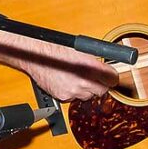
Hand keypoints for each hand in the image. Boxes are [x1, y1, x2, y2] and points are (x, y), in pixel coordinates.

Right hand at [0, 31, 117, 101]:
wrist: (35, 56)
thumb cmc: (55, 50)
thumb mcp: (80, 52)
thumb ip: (94, 63)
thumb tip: (105, 69)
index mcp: (90, 66)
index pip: (112, 79)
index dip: (111, 78)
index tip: (110, 77)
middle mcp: (84, 80)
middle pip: (103, 90)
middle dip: (99, 85)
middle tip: (93, 79)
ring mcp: (74, 90)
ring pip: (88, 96)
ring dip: (85, 90)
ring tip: (75, 79)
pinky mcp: (64, 97)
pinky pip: (74, 98)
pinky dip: (72, 93)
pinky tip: (66, 82)